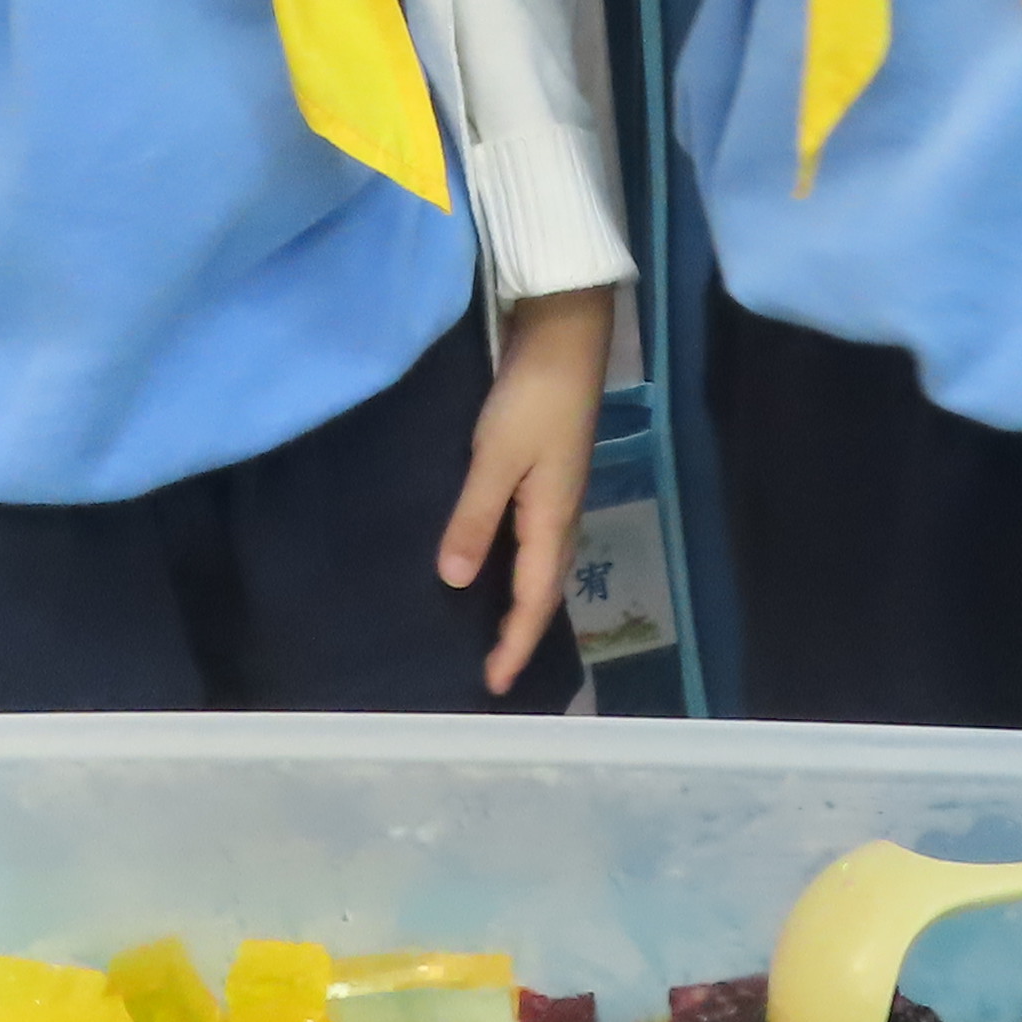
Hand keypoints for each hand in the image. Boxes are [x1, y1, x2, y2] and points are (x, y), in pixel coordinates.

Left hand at [441, 287, 613, 696]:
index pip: (534, 601)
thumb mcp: (495, 458)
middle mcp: (560, 516)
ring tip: (489, 630)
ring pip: (540, 566)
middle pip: (543, 590)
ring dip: (519, 602)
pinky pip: (532, 540)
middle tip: (490, 670)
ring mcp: (556, 495)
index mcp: (552, 520)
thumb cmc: (531, 397)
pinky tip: (491, 562)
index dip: (514, 645)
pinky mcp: (546, 474)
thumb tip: (457, 581)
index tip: (492, 684)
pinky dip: (515, 567)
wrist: (565, 336)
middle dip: (520, 633)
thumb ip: (475, 518)